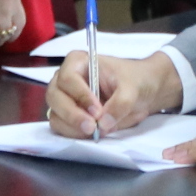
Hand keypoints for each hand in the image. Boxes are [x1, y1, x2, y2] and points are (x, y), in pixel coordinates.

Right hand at [48, 46, 180, 136]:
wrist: (141, 91)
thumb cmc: (134, 80)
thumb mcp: (133, 87)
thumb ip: (121, 103)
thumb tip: (104, 124)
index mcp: (78, 62)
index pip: (68, 78)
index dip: (80, 96)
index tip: (97, 111)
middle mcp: (65, 79)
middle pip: (55, 97)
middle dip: (72, 115)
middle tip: (92, 128)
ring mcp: (64, 98)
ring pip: (55, 115)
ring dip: (73, 127)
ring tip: (96, 132)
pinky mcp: (67, 116)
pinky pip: (61, 127)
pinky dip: (74, 134)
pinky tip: (92, 133)